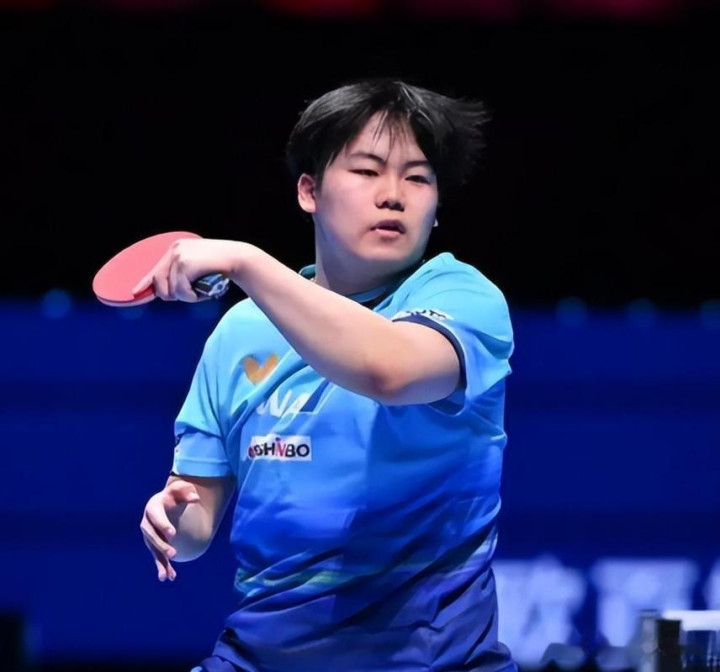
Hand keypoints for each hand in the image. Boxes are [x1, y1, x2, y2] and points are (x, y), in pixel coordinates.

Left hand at [132, 238, 246, 301]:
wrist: (237, 258)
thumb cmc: (221, 266)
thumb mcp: (198, 267)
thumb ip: (182, 275)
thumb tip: (167, 293)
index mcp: (176, 249)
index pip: (155, 269)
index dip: (144, 283)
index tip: (135, 292)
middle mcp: (174, 250)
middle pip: (159, 282)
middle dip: (173, 295)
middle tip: (191, 295)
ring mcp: (178, 256)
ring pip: (170, 290)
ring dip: (187, 296)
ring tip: (202, 290)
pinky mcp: (184, 264)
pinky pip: (181, 291)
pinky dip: (193, 296)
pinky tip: (205, 290)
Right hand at [140, 480, 199, 581]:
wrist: (167, 503)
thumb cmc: (175, 495)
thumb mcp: (180, 490)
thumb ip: (187, 491)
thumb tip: (195, 498)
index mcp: (153, 507)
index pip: (156, 517)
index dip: (163, 525)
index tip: (173, 534)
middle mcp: (147, 523)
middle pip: (152, 536)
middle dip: (162, 546)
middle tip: (174, 554)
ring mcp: (150, 535)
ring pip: (153, 551)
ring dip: (160, 563)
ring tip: (165, 576)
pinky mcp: (154, 545)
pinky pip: (157, 557)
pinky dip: (163, 567)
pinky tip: (170, 578)